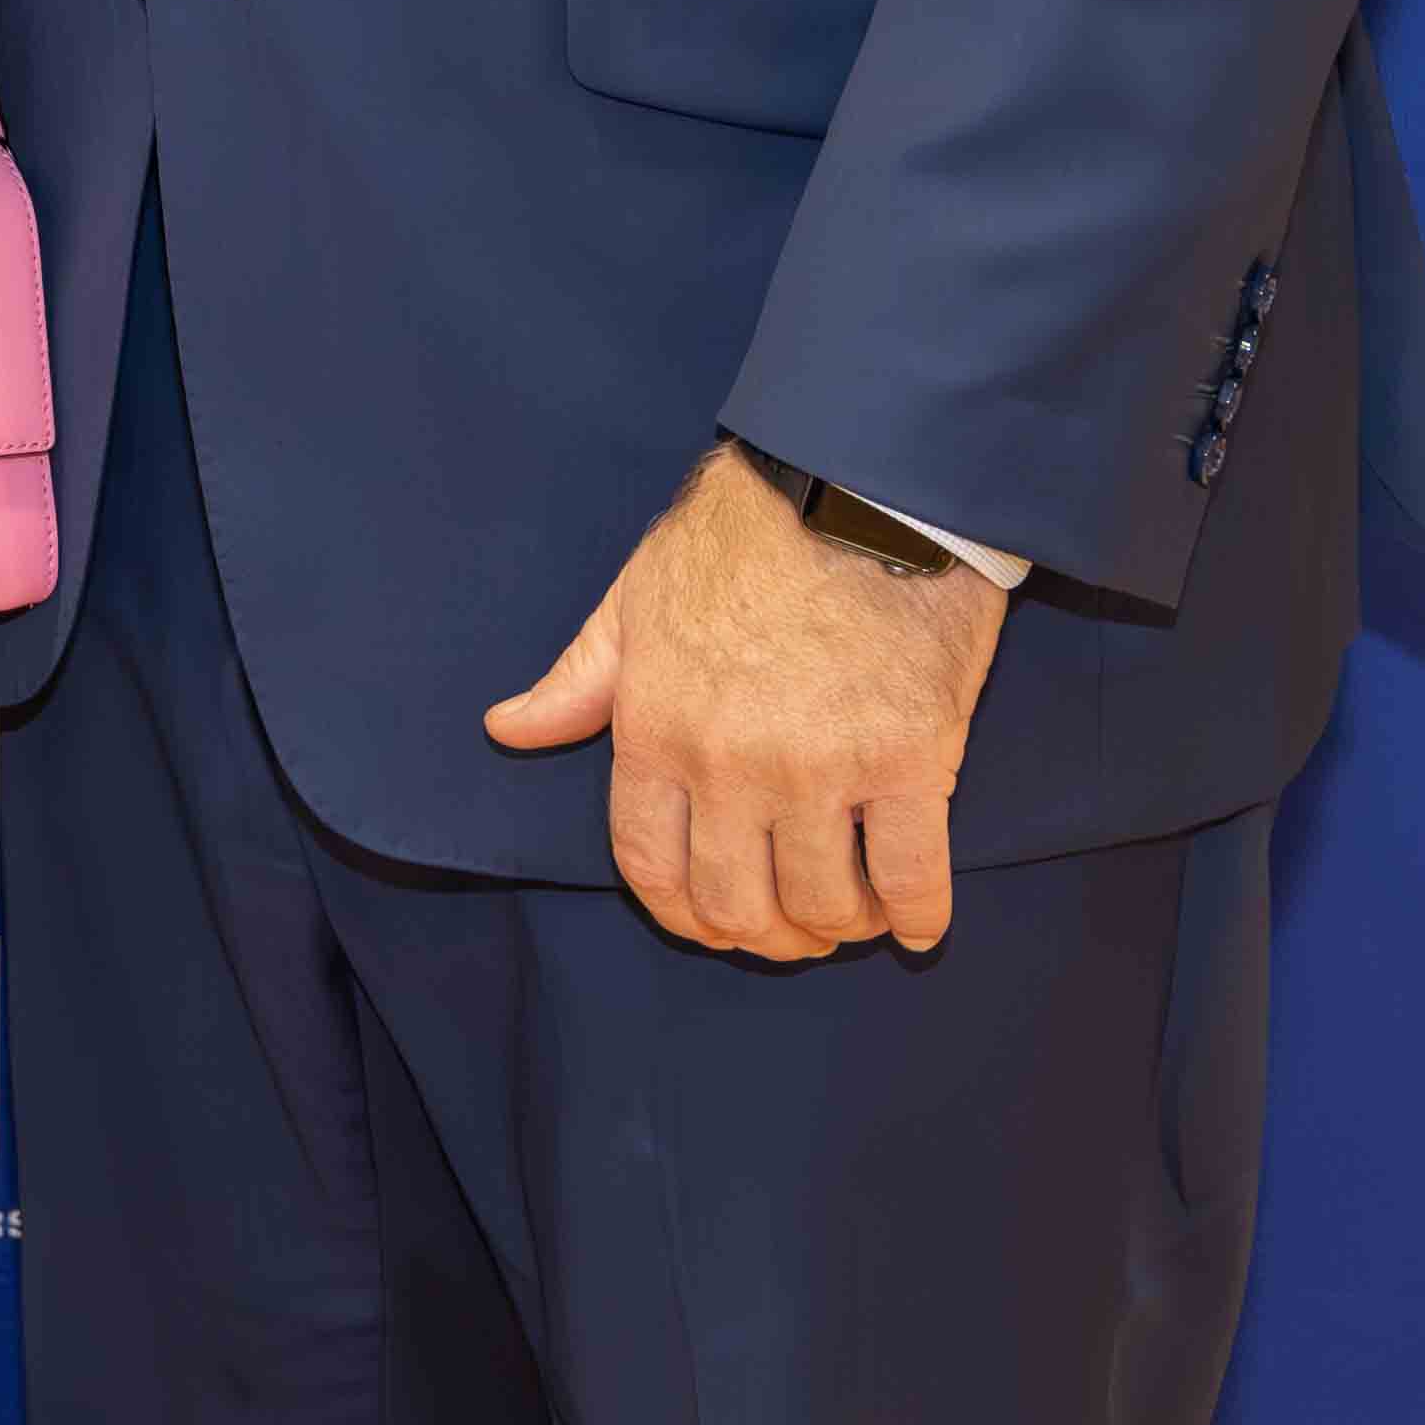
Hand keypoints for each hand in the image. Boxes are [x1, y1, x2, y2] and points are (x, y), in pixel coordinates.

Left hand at [481, 442, 1014, 958]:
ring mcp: (823, 768)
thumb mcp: (633, 602)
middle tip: (794, 930)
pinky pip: (916, 878)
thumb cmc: (739, 540)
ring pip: (825, 904)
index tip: (714, 923)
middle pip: (738, 904)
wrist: (856, 487)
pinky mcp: (914, 761)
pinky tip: (917, 921)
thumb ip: (576, 682)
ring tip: (855, 914)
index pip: (650, 865)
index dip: (682, 913)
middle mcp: (731, 764)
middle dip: (765, 936)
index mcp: (656, 730)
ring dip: (840, 927)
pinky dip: (919, 916)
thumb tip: (505, 729)